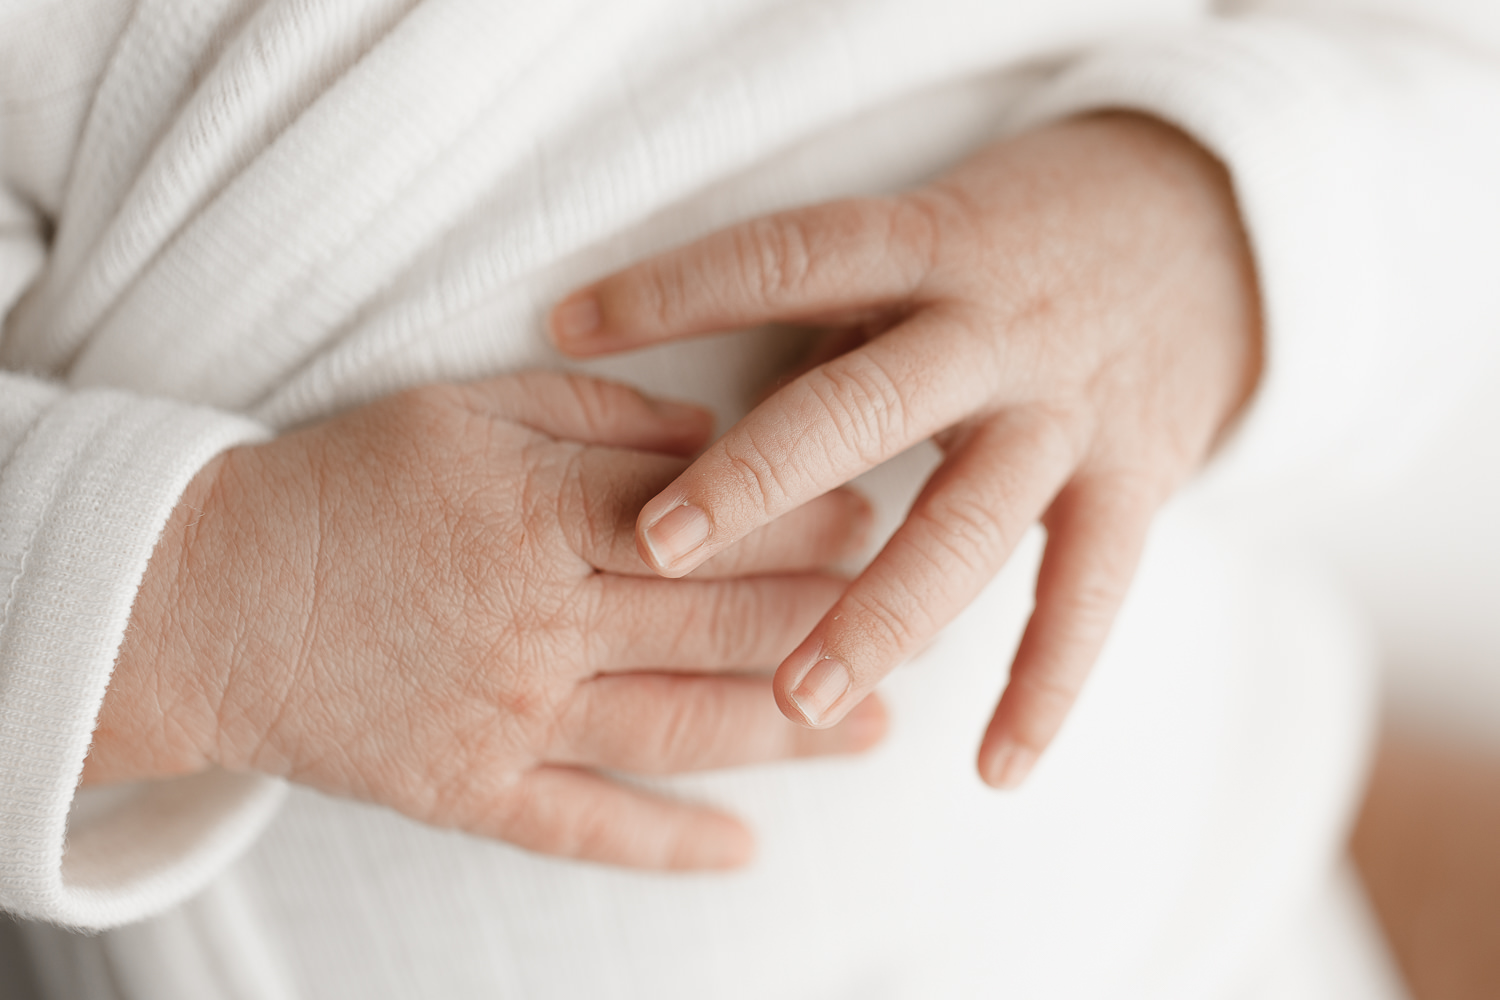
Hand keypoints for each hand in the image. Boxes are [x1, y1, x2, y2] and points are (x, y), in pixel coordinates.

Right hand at [88, 372, 882, 867]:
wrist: (200, 598)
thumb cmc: (336, 484)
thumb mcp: (457, 409)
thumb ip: (591, 417)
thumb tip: (707, 438)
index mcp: (537, 515)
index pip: (704, 521)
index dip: (801, 520)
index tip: (876, 514)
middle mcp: (537, 623)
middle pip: (715, 625)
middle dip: (826, 618)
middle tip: (912, 613)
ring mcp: (507, 718)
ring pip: (679, 729)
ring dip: (788, 734)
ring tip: (874, 730)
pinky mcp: (469, 790)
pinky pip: (585, 829)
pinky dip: (668, 846)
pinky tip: (745, 851)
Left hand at [550, 114, 1260, 787]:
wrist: (1214, 229)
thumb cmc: (1023, 237)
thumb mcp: (929, 239)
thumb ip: (833, 322)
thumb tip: (707, 420)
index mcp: (929, 247)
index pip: (789, 256)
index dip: (679, 285)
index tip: (567, 323)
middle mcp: (996, 329)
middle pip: (865, 406)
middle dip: (759, 480)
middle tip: (658, 549)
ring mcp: (1070, 411)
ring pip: (967, 525)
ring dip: (879, 616)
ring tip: (797, 703)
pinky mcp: (1136, 480)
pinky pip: (1090, 597)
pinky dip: (1046, 687)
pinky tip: (993, 770)